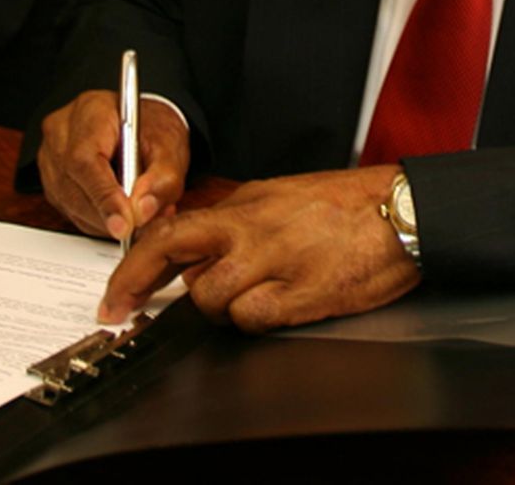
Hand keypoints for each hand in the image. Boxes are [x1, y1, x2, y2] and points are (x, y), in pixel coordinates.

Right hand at [38, 91, 189, 239]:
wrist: (141, 124)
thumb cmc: (152, 127)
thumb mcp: (171, 145)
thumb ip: (163, 177)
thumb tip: (142, 210)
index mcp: (90, 111)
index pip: (85, 160)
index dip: (104, 197)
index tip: (124, 225)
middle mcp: (62, 132)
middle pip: (73, 186)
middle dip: (108, 214)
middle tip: (141, 224)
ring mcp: (51, 157)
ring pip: (70, 204)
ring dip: (105, 220)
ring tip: (138, 214)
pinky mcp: (53, 181)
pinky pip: (71, 211)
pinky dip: (98, 220)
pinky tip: (121, 212)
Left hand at [99, 165, 420, 332]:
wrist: (398, 211)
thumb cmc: (344, 204)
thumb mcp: (278, 196)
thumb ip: (235, 220)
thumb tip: (196, 251)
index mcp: (245, 204)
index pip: (172, 230)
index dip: (133, 264)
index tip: (116, 292)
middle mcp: (252, 229)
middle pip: (174, 256)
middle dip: (137, 286)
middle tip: (122, 310)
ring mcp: (275, 261)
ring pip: (210, 298)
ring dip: (215, 307)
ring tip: (244, 296)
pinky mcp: (301, 293)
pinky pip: (252, 319)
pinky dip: (252, 319)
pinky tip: (273, 306)